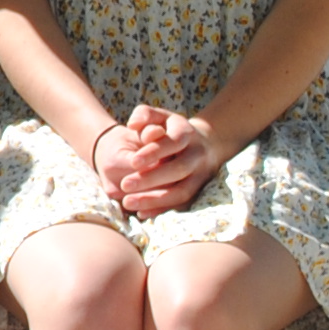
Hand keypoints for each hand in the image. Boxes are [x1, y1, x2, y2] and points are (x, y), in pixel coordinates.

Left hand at [99, 106, 215, 216]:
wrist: (203, 143)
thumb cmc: (170, 129)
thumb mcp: (159, 116)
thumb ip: (144, 115)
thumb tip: (134, 124)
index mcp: (187, 133)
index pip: (173, 142)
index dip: (154, 152)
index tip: (133, 161)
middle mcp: (198, 155)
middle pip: (179, 169)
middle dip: (151, 179)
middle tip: (125, 185)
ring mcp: (201, 175)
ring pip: (182, 191)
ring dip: (156, 200)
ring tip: (128, 202)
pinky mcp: (199, 191)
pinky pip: (183, 205)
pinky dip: (163, 210)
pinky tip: (142, 213)